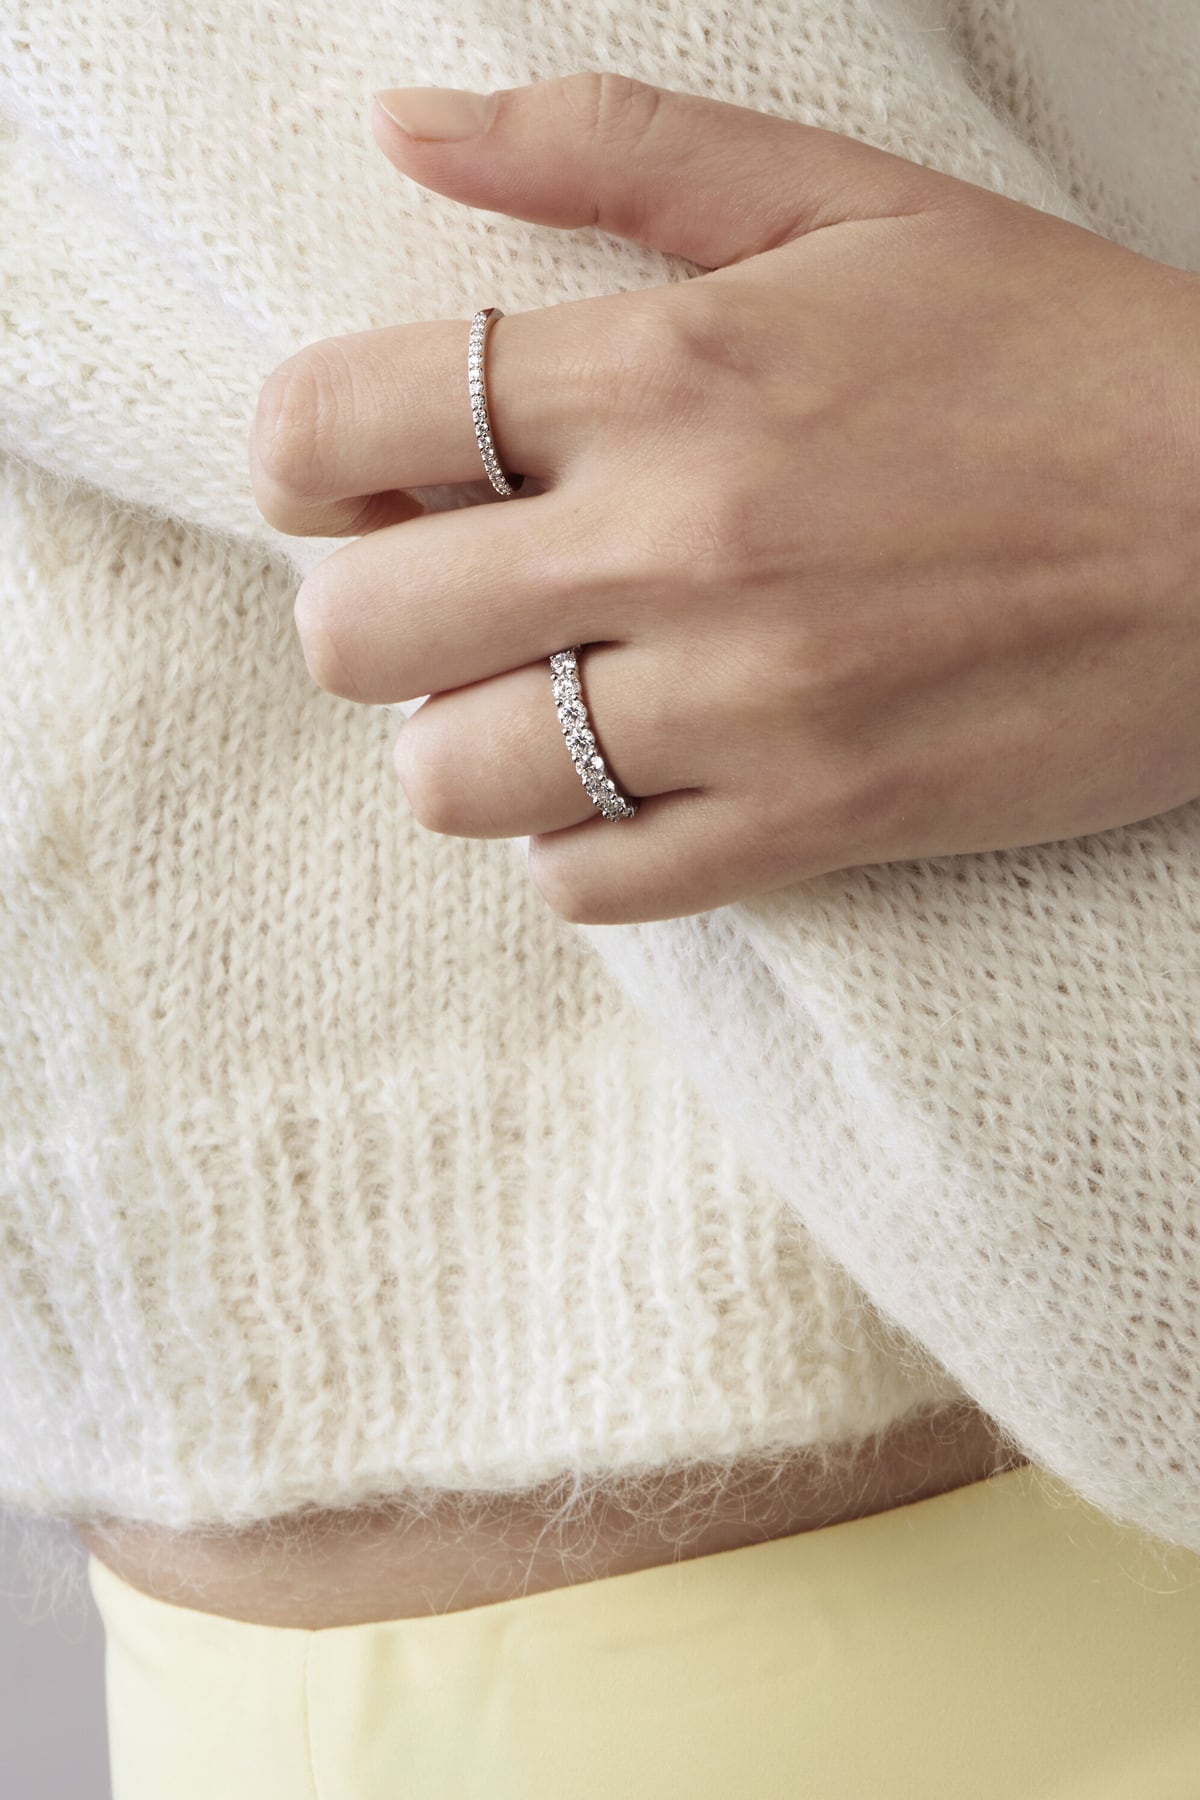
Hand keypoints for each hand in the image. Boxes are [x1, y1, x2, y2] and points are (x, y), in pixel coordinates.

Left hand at [249, 71, 1199, 926]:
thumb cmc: (1061, 358)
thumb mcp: (850, 203)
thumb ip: (610, 150)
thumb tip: (403, 128)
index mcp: (668, 370)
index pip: (342, 421)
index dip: (301, 456)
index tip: (356, 475)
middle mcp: (676, 548)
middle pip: (353, 635)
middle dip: (369, 614)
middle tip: (459, 593)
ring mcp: (741, 710)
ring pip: (451, 780)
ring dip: (463, 741)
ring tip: (548, 695)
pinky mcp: (810, 828)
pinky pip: (589, 886)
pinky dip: (577, 844)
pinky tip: (634, 778)